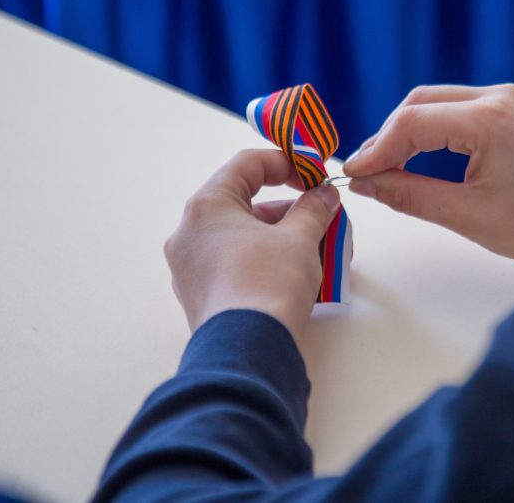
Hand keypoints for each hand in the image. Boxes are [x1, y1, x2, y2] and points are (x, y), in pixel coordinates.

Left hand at [164, 149, 340, 339]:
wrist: (248, 350)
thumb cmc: (269, 284)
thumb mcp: (301, 238)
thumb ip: (314, 208)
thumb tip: (324, 195)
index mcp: (207, 206)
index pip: (247, 164)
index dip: (287, 162)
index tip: (315, 174)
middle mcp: (189, 231)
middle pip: (243, 201)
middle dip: (287, 207)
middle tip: (321, 214)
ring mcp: (189, 265)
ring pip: (239, 234)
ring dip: (278, 234)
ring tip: (316, 246)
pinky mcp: (197, 293)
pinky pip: (232, 262)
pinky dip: (261, 257)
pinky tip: (292, 270)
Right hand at [343, 84, 513, 276]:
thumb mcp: (466, 216)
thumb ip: (408, 195)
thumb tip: (364, 184)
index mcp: (490, 120)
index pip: (411, 123)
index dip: (375, 150)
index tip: (351, 176)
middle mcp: (499, 97)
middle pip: (419, 103)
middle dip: (387, 137)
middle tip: (363, 174)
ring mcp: (510, 98)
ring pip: (437, 102)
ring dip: (408, 132)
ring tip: (385, 169)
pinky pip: (459, 109)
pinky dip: (433, 129)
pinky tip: (417, 157)